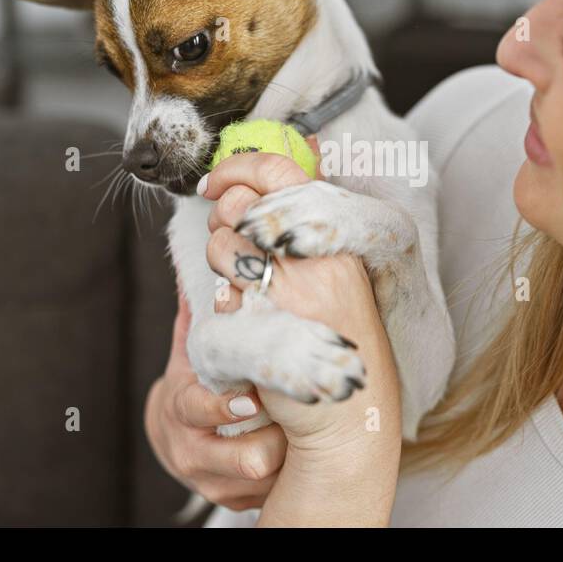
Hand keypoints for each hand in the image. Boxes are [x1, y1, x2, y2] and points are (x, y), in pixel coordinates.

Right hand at [143, 281, 286, 510]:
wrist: (176, 440)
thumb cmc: (193, 385)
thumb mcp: (190, 352)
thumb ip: (200, 314)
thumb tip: (207, 265)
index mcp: (183, 411)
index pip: (198, 410)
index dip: (224, 406)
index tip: (251, 399)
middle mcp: (194, 452)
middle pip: (242, 457)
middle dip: (275, 438)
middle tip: (299, 418)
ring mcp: (217, 482)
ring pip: (264, 478)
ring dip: (290, 455)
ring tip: (307, 432)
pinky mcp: (237, 501)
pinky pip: (271, 493)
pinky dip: (290, 474)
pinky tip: (302, 453)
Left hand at [200, 143, 402, 524]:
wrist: (348, 417)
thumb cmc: (339, 336)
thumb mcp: (341, 265)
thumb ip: (317, 210)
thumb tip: (312, 144)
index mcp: (337, 236)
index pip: (279, 171)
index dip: (236, 169)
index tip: (214, 184)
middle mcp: (316, 259)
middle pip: (239, 206)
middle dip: (222, 221)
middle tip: (233, 244)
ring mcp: (290, 293)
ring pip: (222, 249)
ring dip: (220, 266)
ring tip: (245, 289)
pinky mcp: (264, 329)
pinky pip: (219, 300)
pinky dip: (225, 312)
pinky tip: (249, 327)